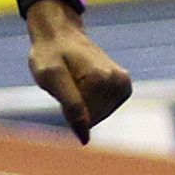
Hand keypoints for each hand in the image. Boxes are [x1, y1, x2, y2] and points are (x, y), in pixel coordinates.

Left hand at [27, 6, 132, 142]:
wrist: (60, 35)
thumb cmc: (51, 55)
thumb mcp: (51, 79)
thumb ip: (71, 107)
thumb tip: (85, 139)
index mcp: (102, 79)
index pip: (84, 118)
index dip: (66, 108)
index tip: (62, 84)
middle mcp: (119, 82)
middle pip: (94, 117)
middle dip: (76, 106)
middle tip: (67, 81)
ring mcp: (124, 84)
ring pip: (98, 115)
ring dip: (82, 104)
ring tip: (75, 80)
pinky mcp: (124, 87)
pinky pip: (103, 109)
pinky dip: (90, 102)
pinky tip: (84, 84)